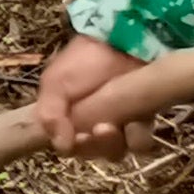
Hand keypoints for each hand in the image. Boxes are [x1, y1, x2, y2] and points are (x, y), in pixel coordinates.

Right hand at [31, 35, 154, 157]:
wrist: (120, 42)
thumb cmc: (83, 61)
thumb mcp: (56, 84)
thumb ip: (50, 115)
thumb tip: (61, 147)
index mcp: (68, 119)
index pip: (69, 146)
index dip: (74, 147)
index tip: (78, 139)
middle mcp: (92, 125)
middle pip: (93, 152)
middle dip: (95, 145)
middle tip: (101, 128)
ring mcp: (119, 124)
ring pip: (116, 151)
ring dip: (114, 144)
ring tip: (115, 126)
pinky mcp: (142, 121)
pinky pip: (140, 143)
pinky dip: (137, 137)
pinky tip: (134, 121)